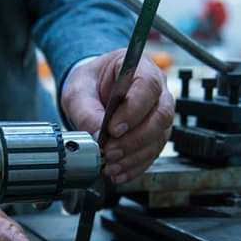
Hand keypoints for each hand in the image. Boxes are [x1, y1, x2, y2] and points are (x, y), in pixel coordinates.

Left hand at [61, 49, 173, 183]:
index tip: (113, 129)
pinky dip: (136, 166)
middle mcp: (158, 90)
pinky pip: (153, 152)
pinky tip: (119, 173)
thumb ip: (86, 111)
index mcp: (140, 68)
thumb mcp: (79, 91)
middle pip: (161, 115)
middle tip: (110, 151)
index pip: (148, 86)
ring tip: (111, 165)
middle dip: (134, 139)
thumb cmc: (90, 84)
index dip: (134, 110)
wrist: (92, 92)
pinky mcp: (156, 134)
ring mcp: (160, 113)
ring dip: (135, 156)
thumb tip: (97, 136)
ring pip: (159, 137)